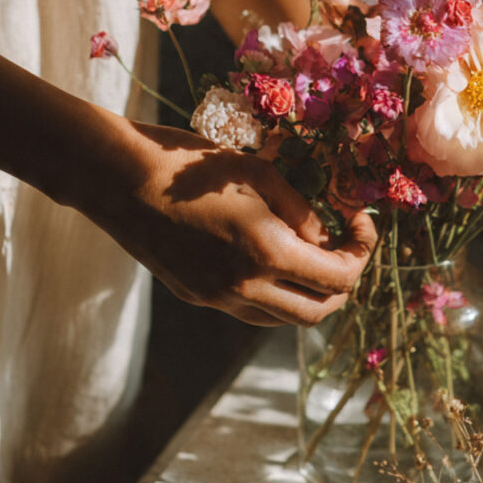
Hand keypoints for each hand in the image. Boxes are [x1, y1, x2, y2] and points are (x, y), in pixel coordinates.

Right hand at [93, 123, 376, 325]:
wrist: (120, 179)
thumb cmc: (191, 164)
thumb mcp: (259, 173)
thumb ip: (301, 212)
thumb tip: (326, 239)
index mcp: (266, 253)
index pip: (338, 277)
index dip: (362, 251)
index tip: (361, 220)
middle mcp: (244, 288)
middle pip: (318, 312)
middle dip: (343, 282)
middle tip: (347, 245)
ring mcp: (217, 299)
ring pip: (284, 318)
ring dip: (310, 293)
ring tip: (313, 253)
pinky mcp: (197, 296)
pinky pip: (252, 310)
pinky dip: (276, 293)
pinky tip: (273, 257)